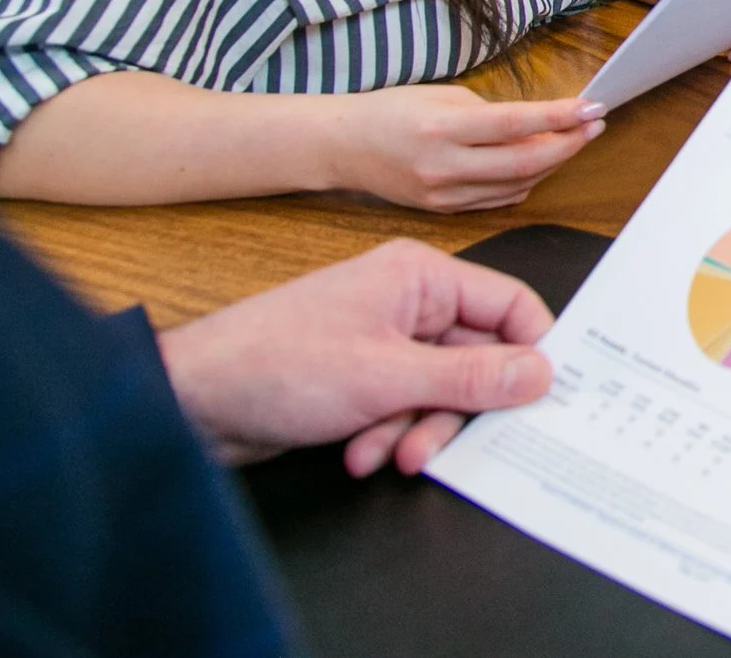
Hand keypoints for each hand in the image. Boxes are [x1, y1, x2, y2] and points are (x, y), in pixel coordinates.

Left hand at [156, 238, 553, 474]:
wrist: (190, 401)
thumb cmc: (275, 366)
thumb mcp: (388, 378)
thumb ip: (472, 378)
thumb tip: (541, 373)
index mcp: (421, 277)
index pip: (509, 306)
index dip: (530, 353)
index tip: (539, 399)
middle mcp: (408, 302)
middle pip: (477, 359)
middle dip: (456, 409)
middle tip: (436, 445)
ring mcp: (384, 339)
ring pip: (442, 390)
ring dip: (419, 428)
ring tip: (384, 452)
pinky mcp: (363, 375)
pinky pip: (406, 407)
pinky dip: (391, 433)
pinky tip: (360, 451)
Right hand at [327, 86, 604, 212]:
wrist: (343, 146)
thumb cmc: (392, 111)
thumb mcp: (443, 96)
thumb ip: (493, 113)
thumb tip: (542, 126)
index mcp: (442, 128)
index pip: (516, 124)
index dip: (561, 117)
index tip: (593, 107)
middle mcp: (444, 166)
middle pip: (525, 163)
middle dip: (569, 143)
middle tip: (593, 124)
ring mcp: (444, 194)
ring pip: (518, 184)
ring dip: (552, 163)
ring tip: (571, 138)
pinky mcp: (444, 210)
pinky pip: (499, 199)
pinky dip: (525, 181)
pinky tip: (537, 162)